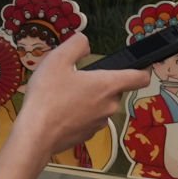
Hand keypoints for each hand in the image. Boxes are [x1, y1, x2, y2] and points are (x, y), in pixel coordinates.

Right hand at [8, 36, 144, 162]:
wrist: (36, 134)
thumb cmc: (48, 96)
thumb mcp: (57, 59)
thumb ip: (77, 45)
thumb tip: (85, 43)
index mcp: (108, 85)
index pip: (140, 77)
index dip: (141, 69)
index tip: (137, 66)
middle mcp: (110, 105)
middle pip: (115, 89)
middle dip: (99, 82)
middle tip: (76, 78)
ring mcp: (100, 123)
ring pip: (101, 104)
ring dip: (89, 98)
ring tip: (64, 95)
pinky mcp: (89, 134)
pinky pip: (90, 118)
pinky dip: (80, 113)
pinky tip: (61, 110)